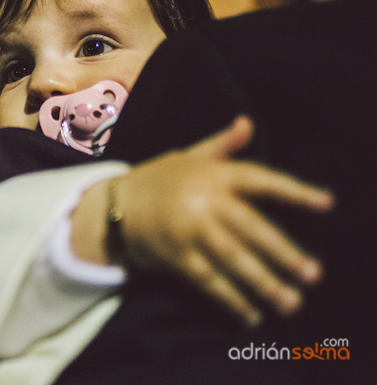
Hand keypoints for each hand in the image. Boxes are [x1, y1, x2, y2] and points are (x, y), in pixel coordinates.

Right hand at [116, 116, 333, 325]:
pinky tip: (250, 314)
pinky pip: (208, 281)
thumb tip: (248, 123)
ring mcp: (189, 231)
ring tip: (290, 302)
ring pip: (233, 260)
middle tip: (312, 274)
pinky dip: (230, 299)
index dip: (293, 191)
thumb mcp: (186, 156)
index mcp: (211, 174)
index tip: (326, 203)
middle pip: (251, 229)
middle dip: (283, 253)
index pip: (260, 179)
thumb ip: (222, 145)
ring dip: (263, 283)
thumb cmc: (156, 179)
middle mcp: (203, 201)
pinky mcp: (176, 256)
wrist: (111, 204)